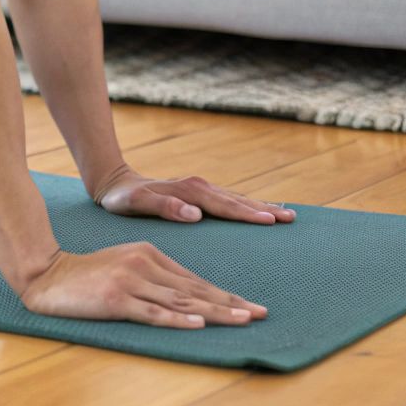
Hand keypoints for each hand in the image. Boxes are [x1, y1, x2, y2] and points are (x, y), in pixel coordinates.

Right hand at [16, 242, 267, 327]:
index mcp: (150, 253)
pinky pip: (152, 312)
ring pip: (181, 300)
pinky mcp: (115, 299)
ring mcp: (130, 281)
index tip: (250, 306)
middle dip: (231, 303)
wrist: (48, 275)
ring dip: (215, 312)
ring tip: (243, 320)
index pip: (195, 279)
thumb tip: (188, 296)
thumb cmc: (88, 273)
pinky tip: (198, 323)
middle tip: (261, 313)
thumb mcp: (126, 263)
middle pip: (195, 289)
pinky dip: (177, 319)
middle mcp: (144, 264)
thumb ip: (155, 275)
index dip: (225, 294)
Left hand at [89, 164, 296, 224]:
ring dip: (261, 206)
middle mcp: (198, 187)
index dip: (248, 214)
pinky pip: (229, 200)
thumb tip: (195, 214)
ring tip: (287, 214)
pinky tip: (260, 210)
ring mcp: (200, 189)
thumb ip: (164, 207)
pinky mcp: (199, 194)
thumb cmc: (123, 199)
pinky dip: (248, 205)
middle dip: (264, 209)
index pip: (224, 206)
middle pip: (237, 200)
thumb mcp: (136, 204)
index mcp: (189, 191)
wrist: (114, 184)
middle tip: (291, 218)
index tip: (271, 221)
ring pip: (237, 198)